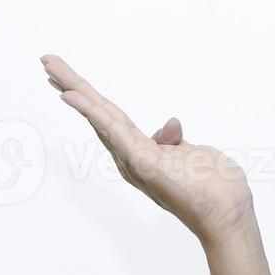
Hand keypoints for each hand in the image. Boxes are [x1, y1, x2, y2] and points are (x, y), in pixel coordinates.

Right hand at [42, 54, 255, 245]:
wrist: (227, 213)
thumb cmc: (214, 190)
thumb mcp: (194, 154)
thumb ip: (174, 142)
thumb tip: (170, 125)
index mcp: (141, 153)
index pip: (111, 117)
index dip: (90, 97)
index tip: (68, 81)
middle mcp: (130, 157)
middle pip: (98, 113)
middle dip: (72, 85)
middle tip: (47, 61)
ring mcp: (134, 160)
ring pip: (100, 116)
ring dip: (75, 90)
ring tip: (51, 68)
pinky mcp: (142, 162)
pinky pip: (113, 130)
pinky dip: (91, 112)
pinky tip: (73, 96)